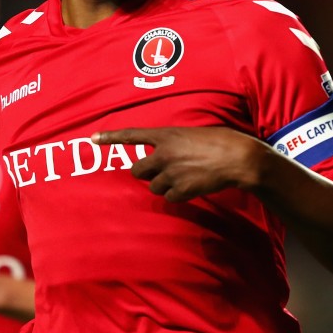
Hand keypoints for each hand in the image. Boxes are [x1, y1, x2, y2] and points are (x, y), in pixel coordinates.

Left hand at [91, 125, 263, 201]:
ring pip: (154, 187)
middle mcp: (163, 154)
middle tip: (162, 172)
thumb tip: (168, 155)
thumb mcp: (193, 134)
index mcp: (166, 135)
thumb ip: (175, 143)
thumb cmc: (222, 141)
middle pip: (137, 171)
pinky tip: (193, 187)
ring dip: (165, 186)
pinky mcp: (180, 190)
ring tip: (185, 178)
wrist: (238, 158)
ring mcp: (171, 173)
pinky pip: (170, 198)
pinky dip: (179, 196)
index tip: (93, 138)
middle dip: (146, 174)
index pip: (132, 135)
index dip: (111, 137)